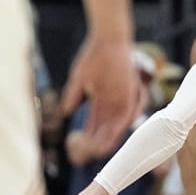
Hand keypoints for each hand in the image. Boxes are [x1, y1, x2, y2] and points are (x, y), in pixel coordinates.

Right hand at [61, 36, 136, 154]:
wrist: (108, 39)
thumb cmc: (94, 55)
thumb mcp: (80, 78)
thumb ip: (74, 95)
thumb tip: (65, 112)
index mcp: (102, 99)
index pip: (95, 123)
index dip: (87, 135)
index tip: (77, 147)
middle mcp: (113, 102)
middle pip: (105, 128)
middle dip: (96, 142)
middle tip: (85, 155)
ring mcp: (122, 98)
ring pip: (116, 125)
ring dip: (108, 138)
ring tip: (97, 152)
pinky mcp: (130, 93)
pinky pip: (127, 114)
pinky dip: (119, 127)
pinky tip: (109, 137)